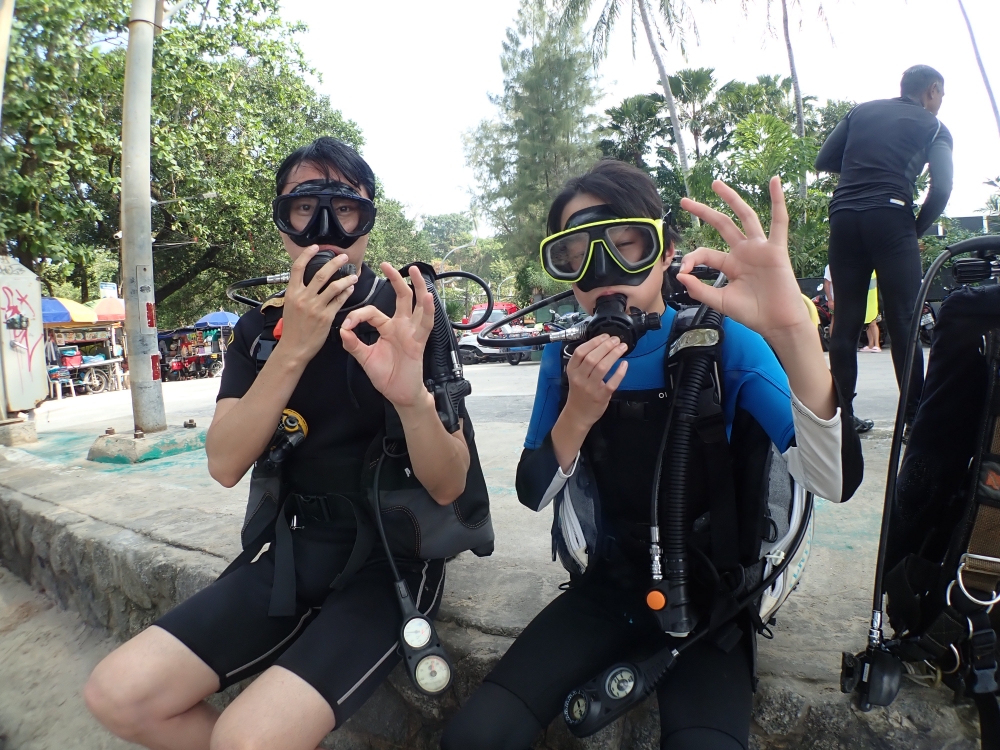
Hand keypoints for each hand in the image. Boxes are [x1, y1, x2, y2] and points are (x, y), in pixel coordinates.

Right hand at [278, 246, 356, 364]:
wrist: (294, 348)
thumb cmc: (293, 328)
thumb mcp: (289, 306)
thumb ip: (298, 292)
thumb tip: (306, 280)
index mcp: (292, 293)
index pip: (298, 268)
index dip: (307, 255)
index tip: (316, 247)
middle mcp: (303, 298)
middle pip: (320, 274)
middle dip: (334, 263)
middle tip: (343, 257)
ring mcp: (315, 307)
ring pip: (334, 287)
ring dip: (345, 279)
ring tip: (353, 275)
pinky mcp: (326, 317)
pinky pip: (339, 301)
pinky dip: (346, 293)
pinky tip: (350, 289)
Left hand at [340, 263, 433, 408]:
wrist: (399, 394)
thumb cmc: (386, 376)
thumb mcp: (364, 358)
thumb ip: (353, 343)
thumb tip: (341, 329)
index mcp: (387, 328)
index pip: (371, 312)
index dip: (357, 315)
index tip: (346, 325)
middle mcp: (401, 326)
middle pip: (401, 297)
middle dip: (395, 280)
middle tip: (387, 264)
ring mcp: (411, 332)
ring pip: (416, 304)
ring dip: (416, 287)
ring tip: (414, 271)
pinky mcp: (419, 341)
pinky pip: (426, 324)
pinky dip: (427, 310)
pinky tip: (427, 297)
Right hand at [562, 335, 628, 428]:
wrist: (578, 414)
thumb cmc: (579, 393)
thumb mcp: (575, 375)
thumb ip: (583, 362)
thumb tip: (601, 344)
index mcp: (572, 370)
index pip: (580, 352)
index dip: (594, 342)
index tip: (605, 336)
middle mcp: (579, 378)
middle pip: (592, 358)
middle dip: (606, 346)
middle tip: (616, 340)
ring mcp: (590, 388)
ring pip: (602, 367)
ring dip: (614, 355)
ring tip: (622, 347)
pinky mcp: (601, 396)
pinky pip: (612, 382)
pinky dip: (619, 372)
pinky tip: (624, 364)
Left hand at [678, 178, 812, 342]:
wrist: (777, 324)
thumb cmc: (753, 313)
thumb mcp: (720, 302)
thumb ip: (700, 290)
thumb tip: (681, 276)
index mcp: (730, 264)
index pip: (706, 252)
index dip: (692, 258)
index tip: (682, 270)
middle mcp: (744, 252)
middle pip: (722, 225)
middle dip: (704, 211)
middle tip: (685, 201)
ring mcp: (760, 249)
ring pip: (745, 217)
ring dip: (731, 199)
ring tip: (716, 184)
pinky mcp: (776, 250)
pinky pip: (779, 222)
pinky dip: (778, 202)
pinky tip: (775, 183)